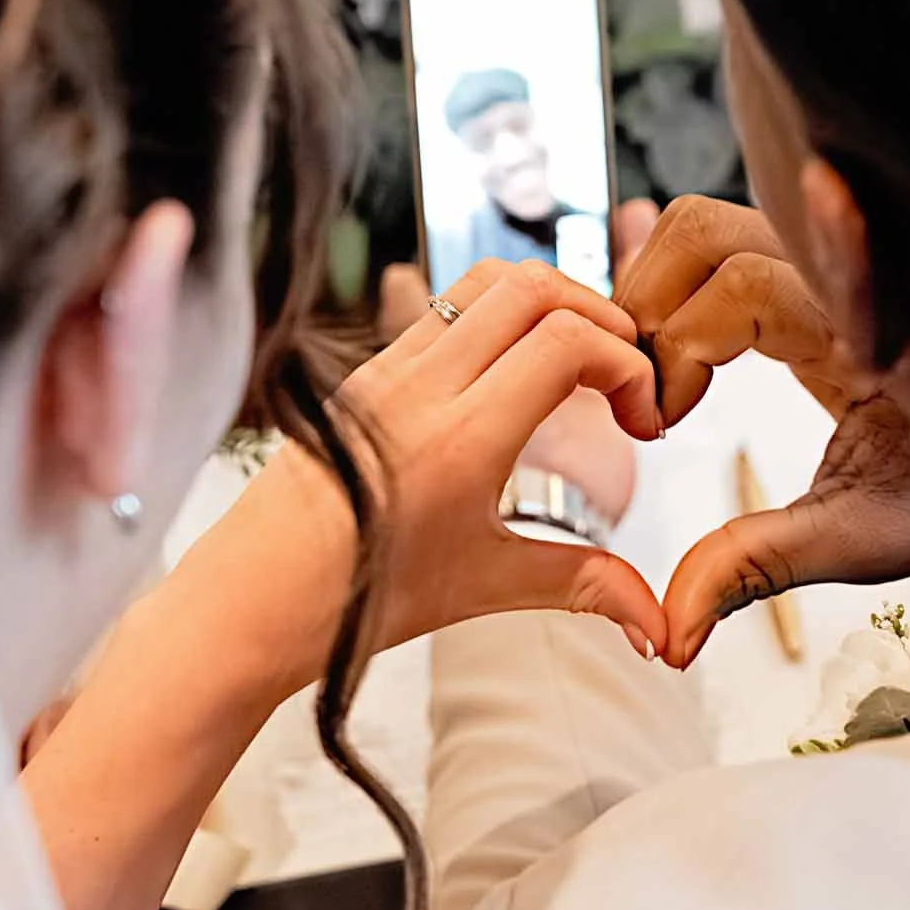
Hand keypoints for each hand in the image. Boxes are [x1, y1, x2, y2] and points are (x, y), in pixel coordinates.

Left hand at [339, 256, 663, 661]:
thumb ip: (586, 586)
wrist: (249, 604)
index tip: (642, 419)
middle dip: (602, 316)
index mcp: (460, 440)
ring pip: (486, 283)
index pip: (567, 343)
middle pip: (534, 287)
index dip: (628, 364)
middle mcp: (421, 388)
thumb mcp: (486, 589)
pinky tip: (517, 375)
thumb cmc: (356, 601)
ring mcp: (387, 371)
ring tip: (579, 364)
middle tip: (625, 375)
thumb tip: (660, 626)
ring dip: (551, 303)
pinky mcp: (366, 372)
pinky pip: (445, 309)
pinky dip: (502, 317)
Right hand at [618, 196, 909, 666]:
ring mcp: (825, 255)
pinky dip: (683, 285)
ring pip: (706, 225)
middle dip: (647, 307)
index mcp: (863, 325)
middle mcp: (841, 270)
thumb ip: (762, 564)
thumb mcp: (867, 536)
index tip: (659, 423)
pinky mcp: (811, 264)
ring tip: (659, 375)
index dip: (674, 351)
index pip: (735, 287)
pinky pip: (728, 240)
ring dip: (658, 292)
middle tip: (644, 392)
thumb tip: (674, 626)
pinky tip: (685, 349)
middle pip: (701, 230)